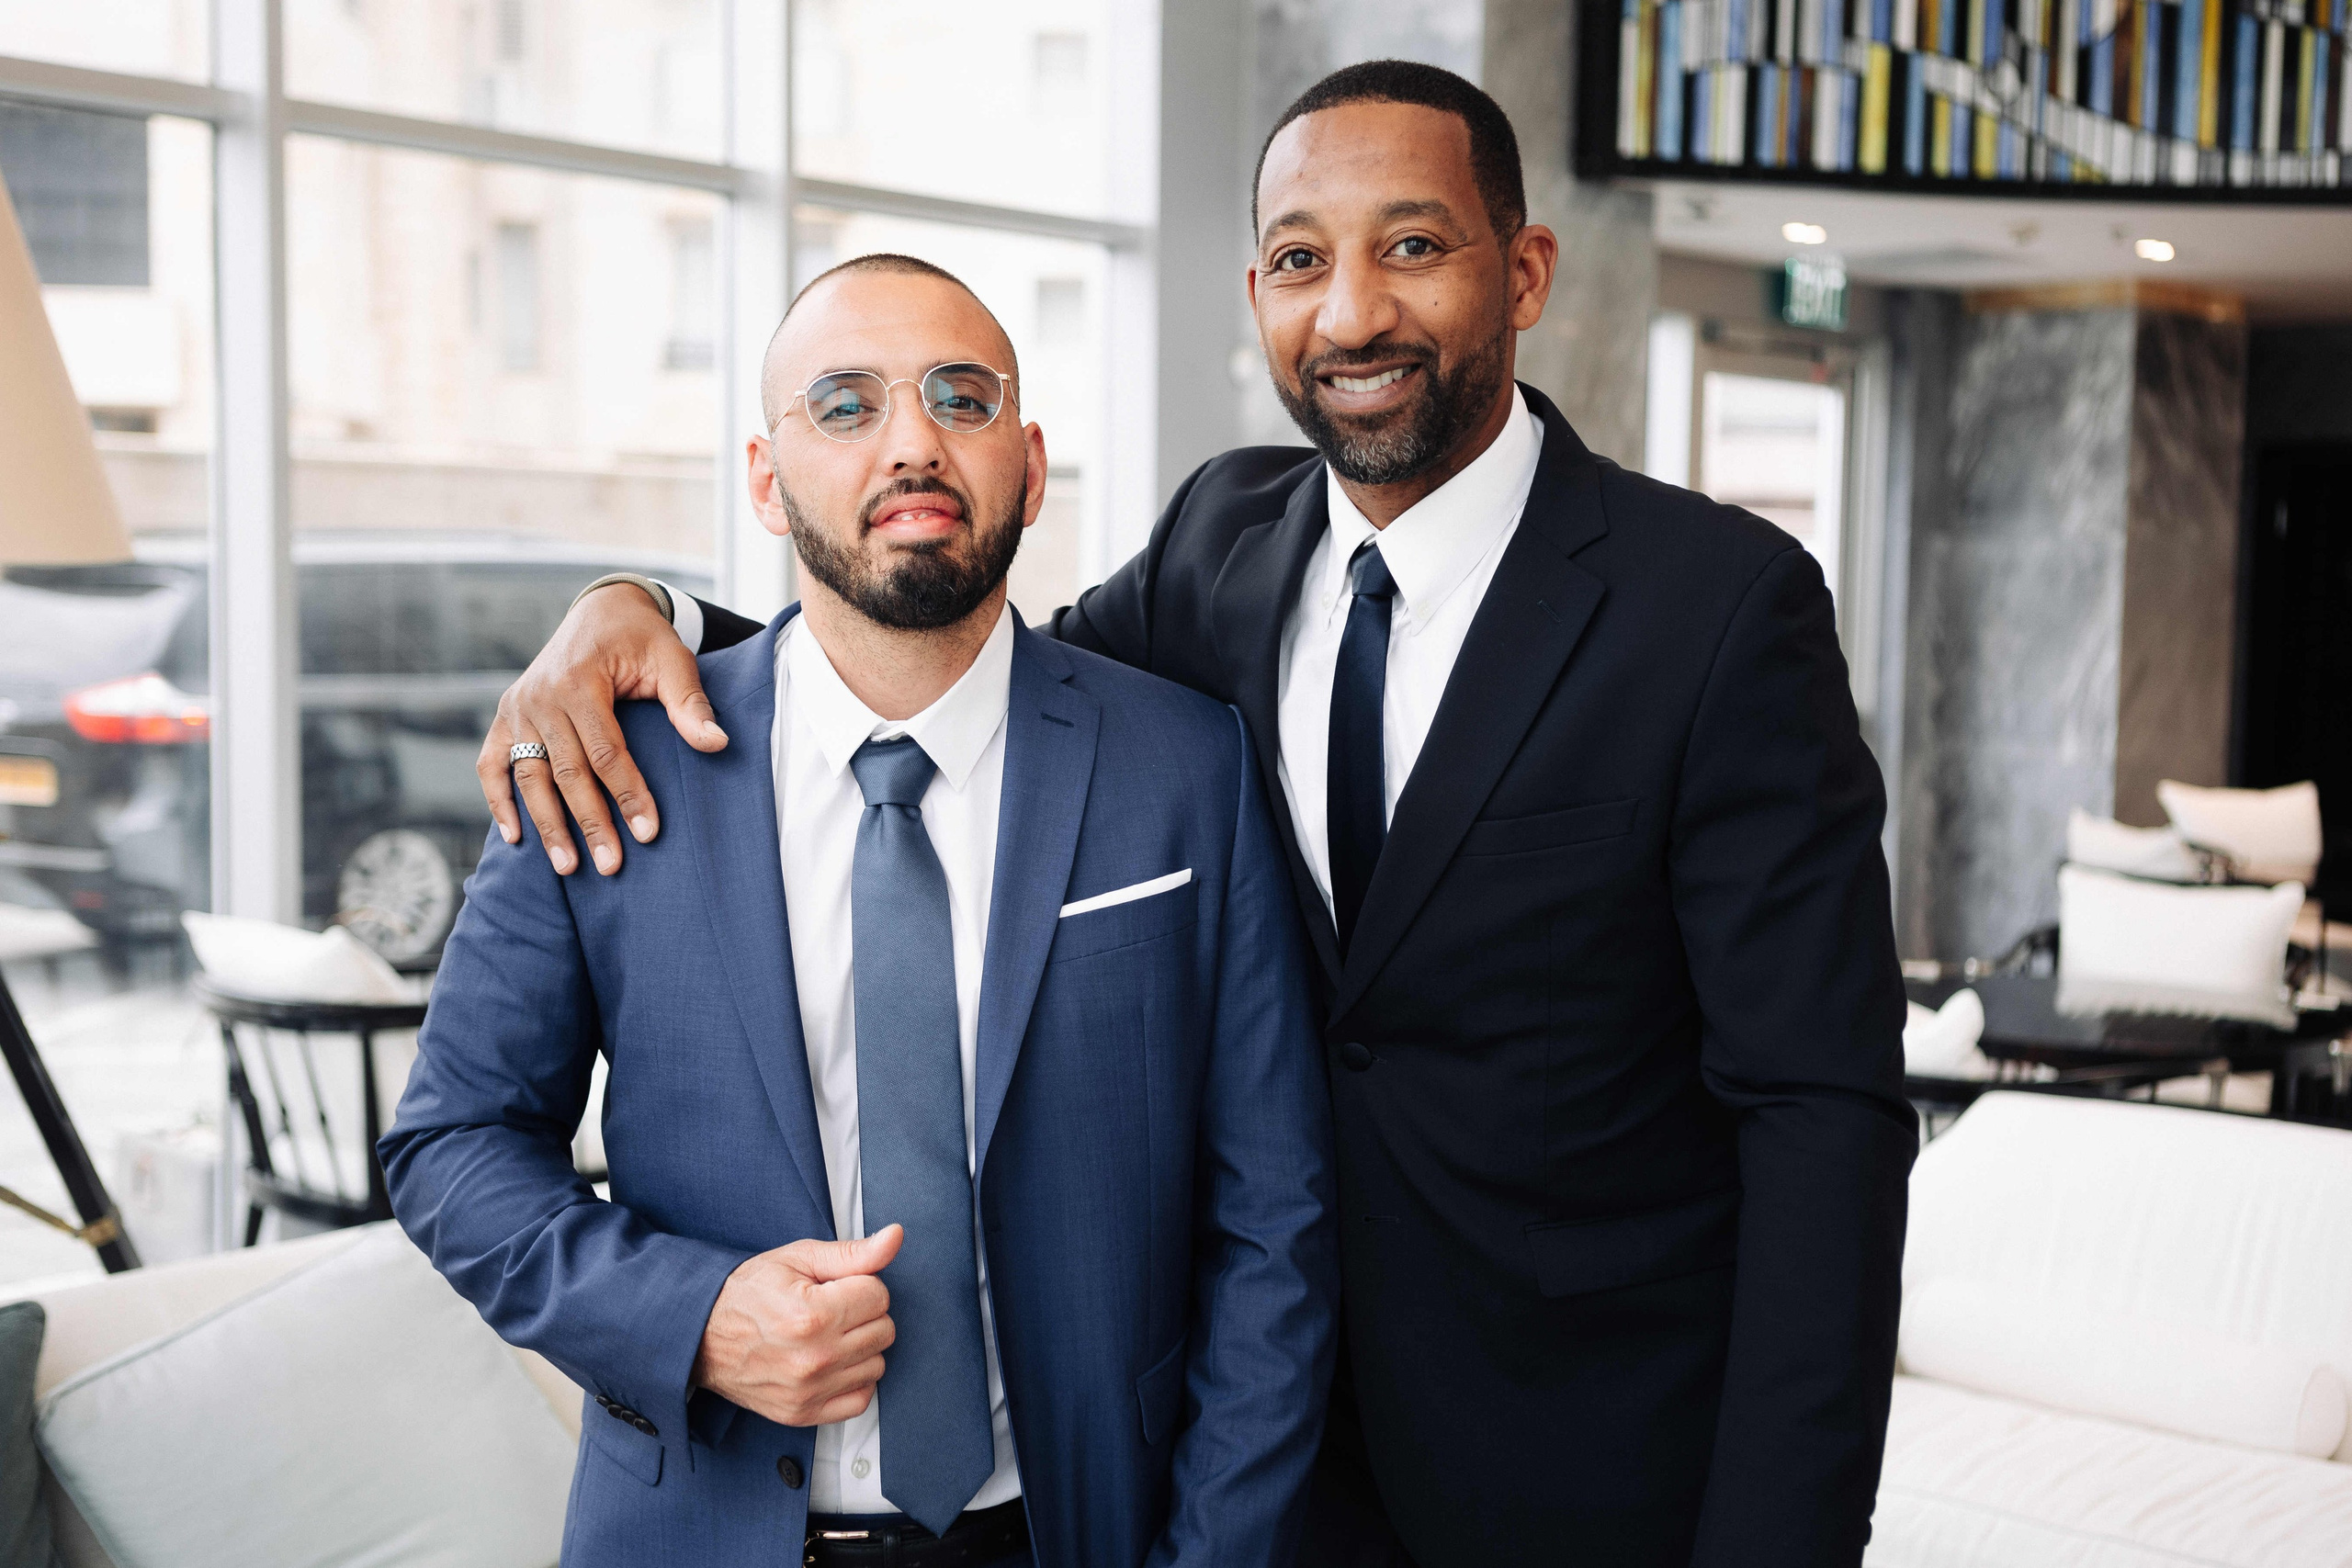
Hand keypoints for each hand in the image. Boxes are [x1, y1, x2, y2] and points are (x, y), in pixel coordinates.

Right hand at [476, 581, 726, 875]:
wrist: (601, 609)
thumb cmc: (642, 638)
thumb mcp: (672, 658)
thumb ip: (689, 702)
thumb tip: (717, 744)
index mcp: (580, 681)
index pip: (606, 752)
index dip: (627, 794)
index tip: (648, 834)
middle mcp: (540, 696)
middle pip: (567, 772)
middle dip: (590, 822)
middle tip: (611, 866)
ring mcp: (518, 708)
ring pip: (529, 777)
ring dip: (547, 825)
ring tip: (568, 867)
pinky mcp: (506, 717)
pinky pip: (492, 765)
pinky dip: (498, 801)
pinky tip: (515, 837)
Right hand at [691, 1226, 901, 1428]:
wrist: (701, 1334)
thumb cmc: (749, 1293)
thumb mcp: (798, 1259)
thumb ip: (853, 1253)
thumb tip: (895, 1237)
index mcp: (814, 1314)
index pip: (879, 1295)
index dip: (860, 1285)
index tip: (836, 1288)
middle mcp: (814, 1357)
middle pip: (883, 1331)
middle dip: (863, 1314)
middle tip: (832, 1310)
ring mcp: (809, 1391)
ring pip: (877, 1364)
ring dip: (860, 1348)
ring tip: (828, 1335)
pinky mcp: (803, 1414)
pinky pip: (860, 1400)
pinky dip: (853, 1381)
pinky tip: (831, 1363)